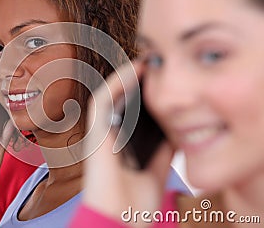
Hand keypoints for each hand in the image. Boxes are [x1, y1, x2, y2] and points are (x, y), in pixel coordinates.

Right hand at [83, 62, 173, 227]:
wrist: (121, 218)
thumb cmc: (134, 201)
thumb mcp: (158, 169)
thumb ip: (164, 151)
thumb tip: (178, 130)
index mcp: (121, 141)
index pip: (131, 109)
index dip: (144, 90)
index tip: (161, 75)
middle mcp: (109, 133)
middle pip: (120, 98)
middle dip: (135, 79)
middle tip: (154, 62)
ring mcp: (100, 131)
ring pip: (109, 94)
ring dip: (126, 76)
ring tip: (145, 62)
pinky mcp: (95, 131)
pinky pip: (102, 100)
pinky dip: (117, 82)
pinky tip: (134, 71)